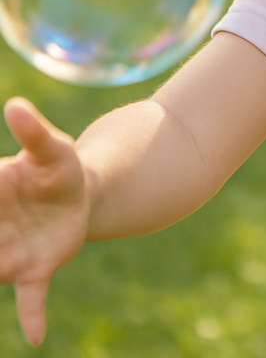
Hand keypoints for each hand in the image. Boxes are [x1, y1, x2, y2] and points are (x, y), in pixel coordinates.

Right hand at [0, 98, 88, 345]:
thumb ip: (34, 131)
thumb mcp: (52, 147)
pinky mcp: (36, 269)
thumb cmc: (58, 166)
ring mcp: (11, 253)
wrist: (84, 190)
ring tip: (2, 292)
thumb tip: (15, 105)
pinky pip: (30, 298)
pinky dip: (31, 316)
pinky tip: (35, 337)